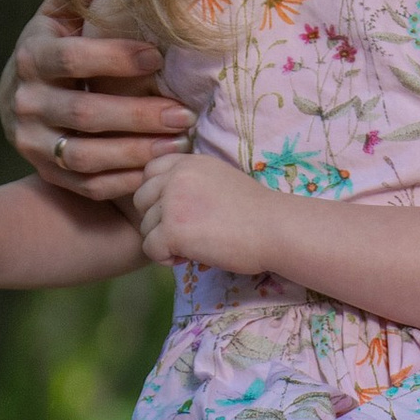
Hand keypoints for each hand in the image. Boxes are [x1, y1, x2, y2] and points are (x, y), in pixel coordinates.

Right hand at [5, 0, 190, 197]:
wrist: (21, 103)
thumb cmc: (57, 52)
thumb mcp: (61, 18)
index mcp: (32, 57)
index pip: (72, 58)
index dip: (115, 58)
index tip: (158, 58)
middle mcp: (26, 102)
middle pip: (84, 113)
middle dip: (138, 115)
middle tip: (185, 114)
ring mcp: (33, 143)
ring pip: (86, 156)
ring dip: (136, 152)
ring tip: (180, 143)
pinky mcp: (47, 174)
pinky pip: (88, 185)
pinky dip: (124, 181)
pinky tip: (159, 170)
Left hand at [129, 148, 275, 274]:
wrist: (277, 230)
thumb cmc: (257, 213)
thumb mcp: (220, 180)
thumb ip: (191, 182)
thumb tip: (163, 201)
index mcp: (189, 161)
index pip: (149, 172)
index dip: (158, 195)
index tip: (180, 211)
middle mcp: (177, 175)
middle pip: (141, 200)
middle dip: (157, 220)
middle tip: (188, 233)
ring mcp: (172, 201)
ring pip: (144, 227)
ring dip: (164, 241)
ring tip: (195, 246)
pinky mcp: (173, 229)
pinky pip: (149, 248)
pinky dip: (165, 258)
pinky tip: (190, 257)